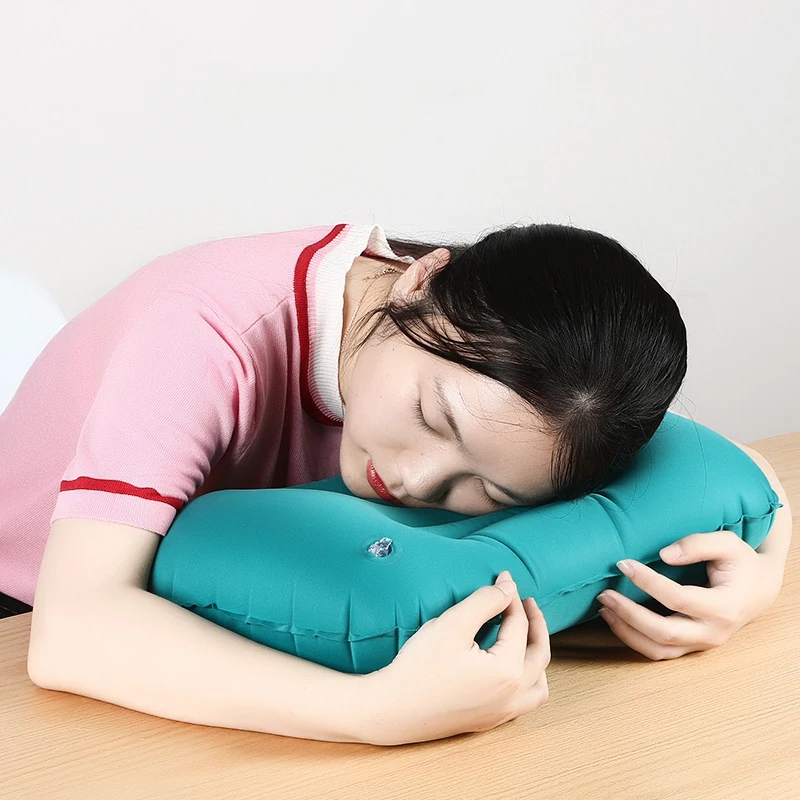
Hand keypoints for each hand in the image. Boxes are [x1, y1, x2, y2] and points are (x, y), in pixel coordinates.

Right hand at [364, 570, 550, 745]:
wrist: (392, 710)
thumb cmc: (420, 667)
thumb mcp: (453, 624)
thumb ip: (485, 601)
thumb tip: (509, 588)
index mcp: (508, 672)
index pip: (519, 627)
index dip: (511, 598)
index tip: (504, 578)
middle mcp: (512, 697)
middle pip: (538, 655)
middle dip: (535, 624)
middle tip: (526, 602)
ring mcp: (501, 713)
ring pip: (538, 686)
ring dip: (537, 659)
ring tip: (527, 638)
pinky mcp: (487, 721)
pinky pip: (523, 702)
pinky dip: (526, 681)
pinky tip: (510, 668)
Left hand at [596, 531, 783, 659]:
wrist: (758, 590)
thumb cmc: (741, 563)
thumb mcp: (728, 544)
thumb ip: (698, 544)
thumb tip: (664, 555)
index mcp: (724, 607)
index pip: (678, 599)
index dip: (648, 582)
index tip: (623, 564)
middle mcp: (713, 632)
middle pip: (664, 633)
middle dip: (629, 614)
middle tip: (604, 593)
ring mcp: (701, 644)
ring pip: (658, 650)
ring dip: (626, 631)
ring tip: (603, 607)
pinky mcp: (691, 647)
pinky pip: (658, 652)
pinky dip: (633, 639)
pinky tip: (615, 619)